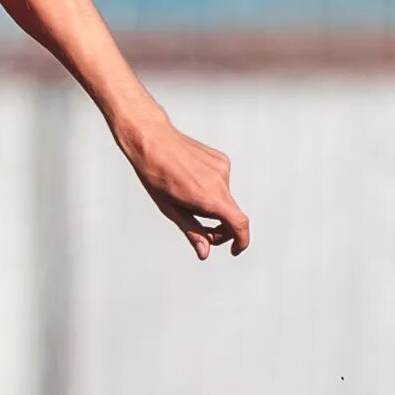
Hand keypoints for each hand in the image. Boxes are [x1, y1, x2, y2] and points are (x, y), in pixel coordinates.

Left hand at [119, 115, 249, 259]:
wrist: (152, 140)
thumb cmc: (155, 176)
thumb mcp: (170, 209)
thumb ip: (192, 231)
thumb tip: (205, 253)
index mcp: (209, 197)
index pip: (239, 224)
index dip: (241, 241)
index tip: (235, 250)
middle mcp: (221, 181)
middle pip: (232, 214)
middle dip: (222, 228)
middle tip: (204, 232)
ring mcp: (223, 168)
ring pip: (225, 198)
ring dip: (214, 206)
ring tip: (186, 197)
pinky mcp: (222, 159)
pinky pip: (221, 183)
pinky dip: (212, 190)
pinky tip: (190, 181)